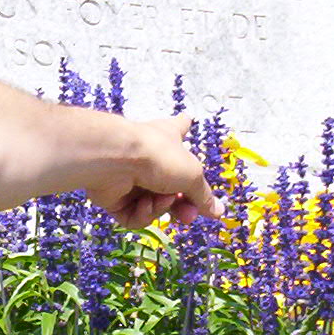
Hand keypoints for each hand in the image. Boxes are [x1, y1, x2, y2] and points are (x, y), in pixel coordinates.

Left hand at [81, 115, 224, 229]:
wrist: (115, 160)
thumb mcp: (192, 175)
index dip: (185, 126)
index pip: (180, 129)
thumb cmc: (157, 156)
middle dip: (181, 205)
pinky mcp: (114, 198)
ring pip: (154, 205)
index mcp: (169, 138)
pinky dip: (142, 213)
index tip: (189, 119)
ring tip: (160, 199)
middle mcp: (150, 156)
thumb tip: (219, 212)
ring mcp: (130, 178)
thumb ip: (204, 196)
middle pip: (172, 187)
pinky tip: (143, 204)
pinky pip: (134, 215)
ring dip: (161, 207)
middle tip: (187, 215)